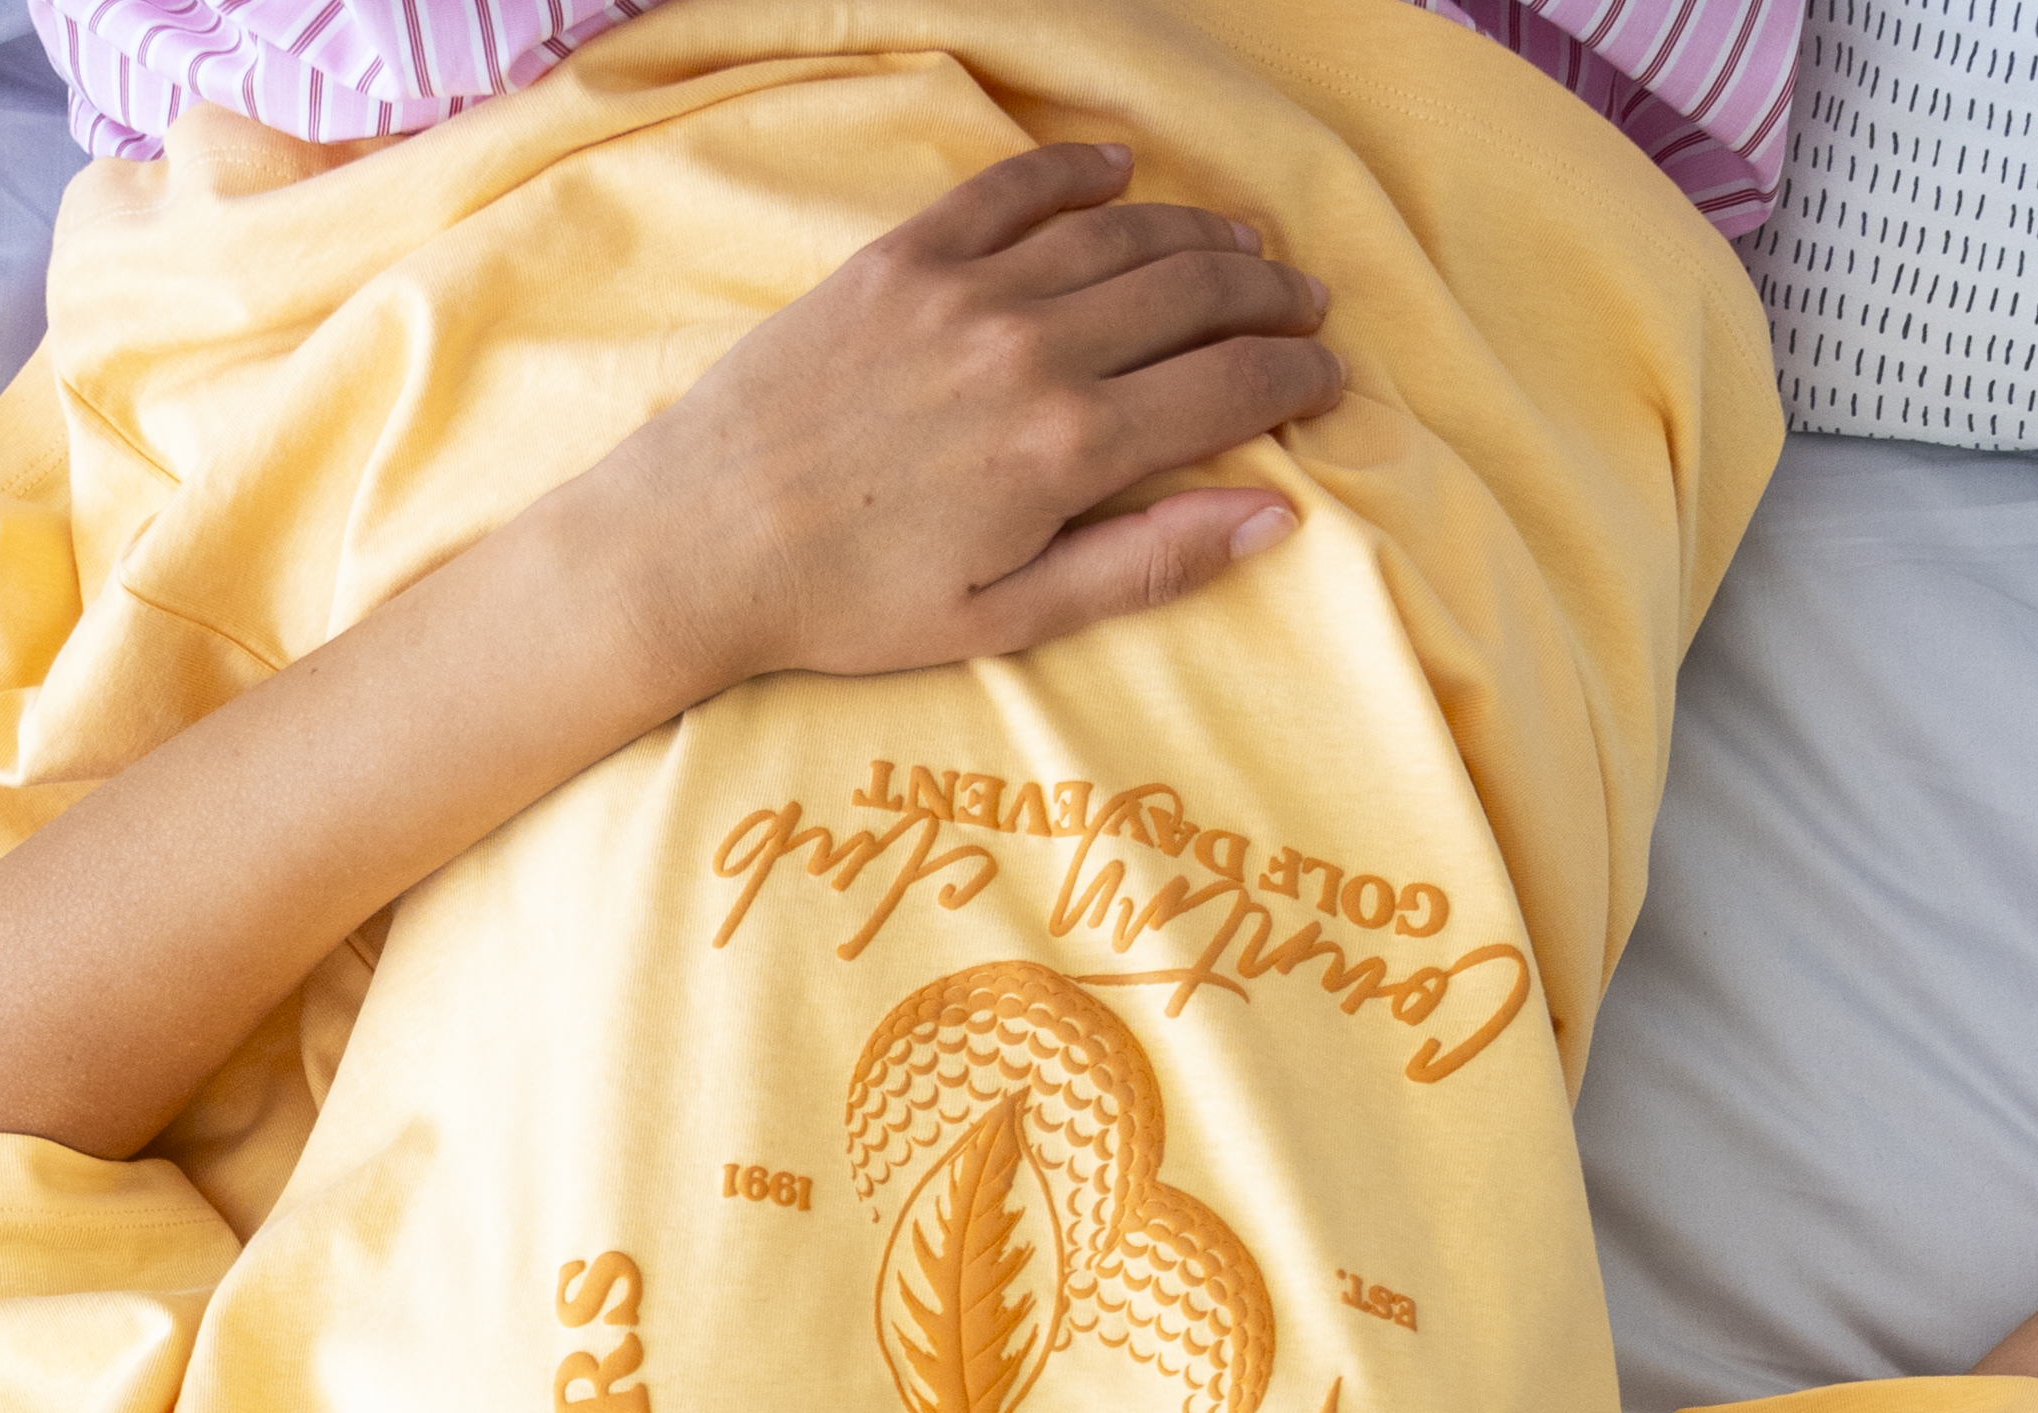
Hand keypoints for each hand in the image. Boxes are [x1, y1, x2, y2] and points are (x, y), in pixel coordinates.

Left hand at [576, 137, 1338, 698]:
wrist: (706, 542)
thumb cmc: (856, 606)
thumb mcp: (1012, 619)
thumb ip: (1147, 563)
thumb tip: (1274, 519)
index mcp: (1071, 449)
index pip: (1226, 389)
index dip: (1294, 378)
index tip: (1330, 378)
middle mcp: (1033, 349)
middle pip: (1190, 294)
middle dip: (1267, 296)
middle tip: (1306, 304)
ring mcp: (967, 290)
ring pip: (1120, 234)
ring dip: (1197, 233)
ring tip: (1243, 246)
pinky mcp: (903, 258)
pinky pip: (1013, 189)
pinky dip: (1077, 171)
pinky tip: (1121, 169)